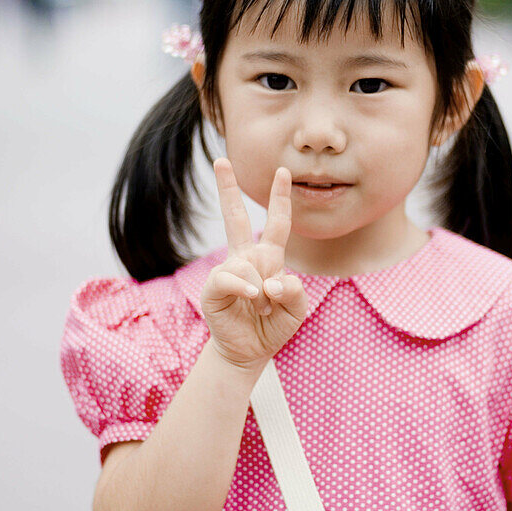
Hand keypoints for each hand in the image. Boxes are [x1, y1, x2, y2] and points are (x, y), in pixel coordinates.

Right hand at [200, 157, 308, 370]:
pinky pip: (234, 279)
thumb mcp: (297, 310)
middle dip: (227, 188)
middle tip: (221, 159)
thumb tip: (275, 281)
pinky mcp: (214, 287)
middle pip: (236, 217)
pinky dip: (248, 290)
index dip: (281, 198)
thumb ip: (296, 293)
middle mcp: (246, 258)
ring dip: (264, 292)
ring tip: (263, 309)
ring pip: (250, 265)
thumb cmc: (273, 327)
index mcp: (268, 257)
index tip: (282, 172)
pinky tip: (253, 299)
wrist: (248, 351)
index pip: (278, 222)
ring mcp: (229, 271)